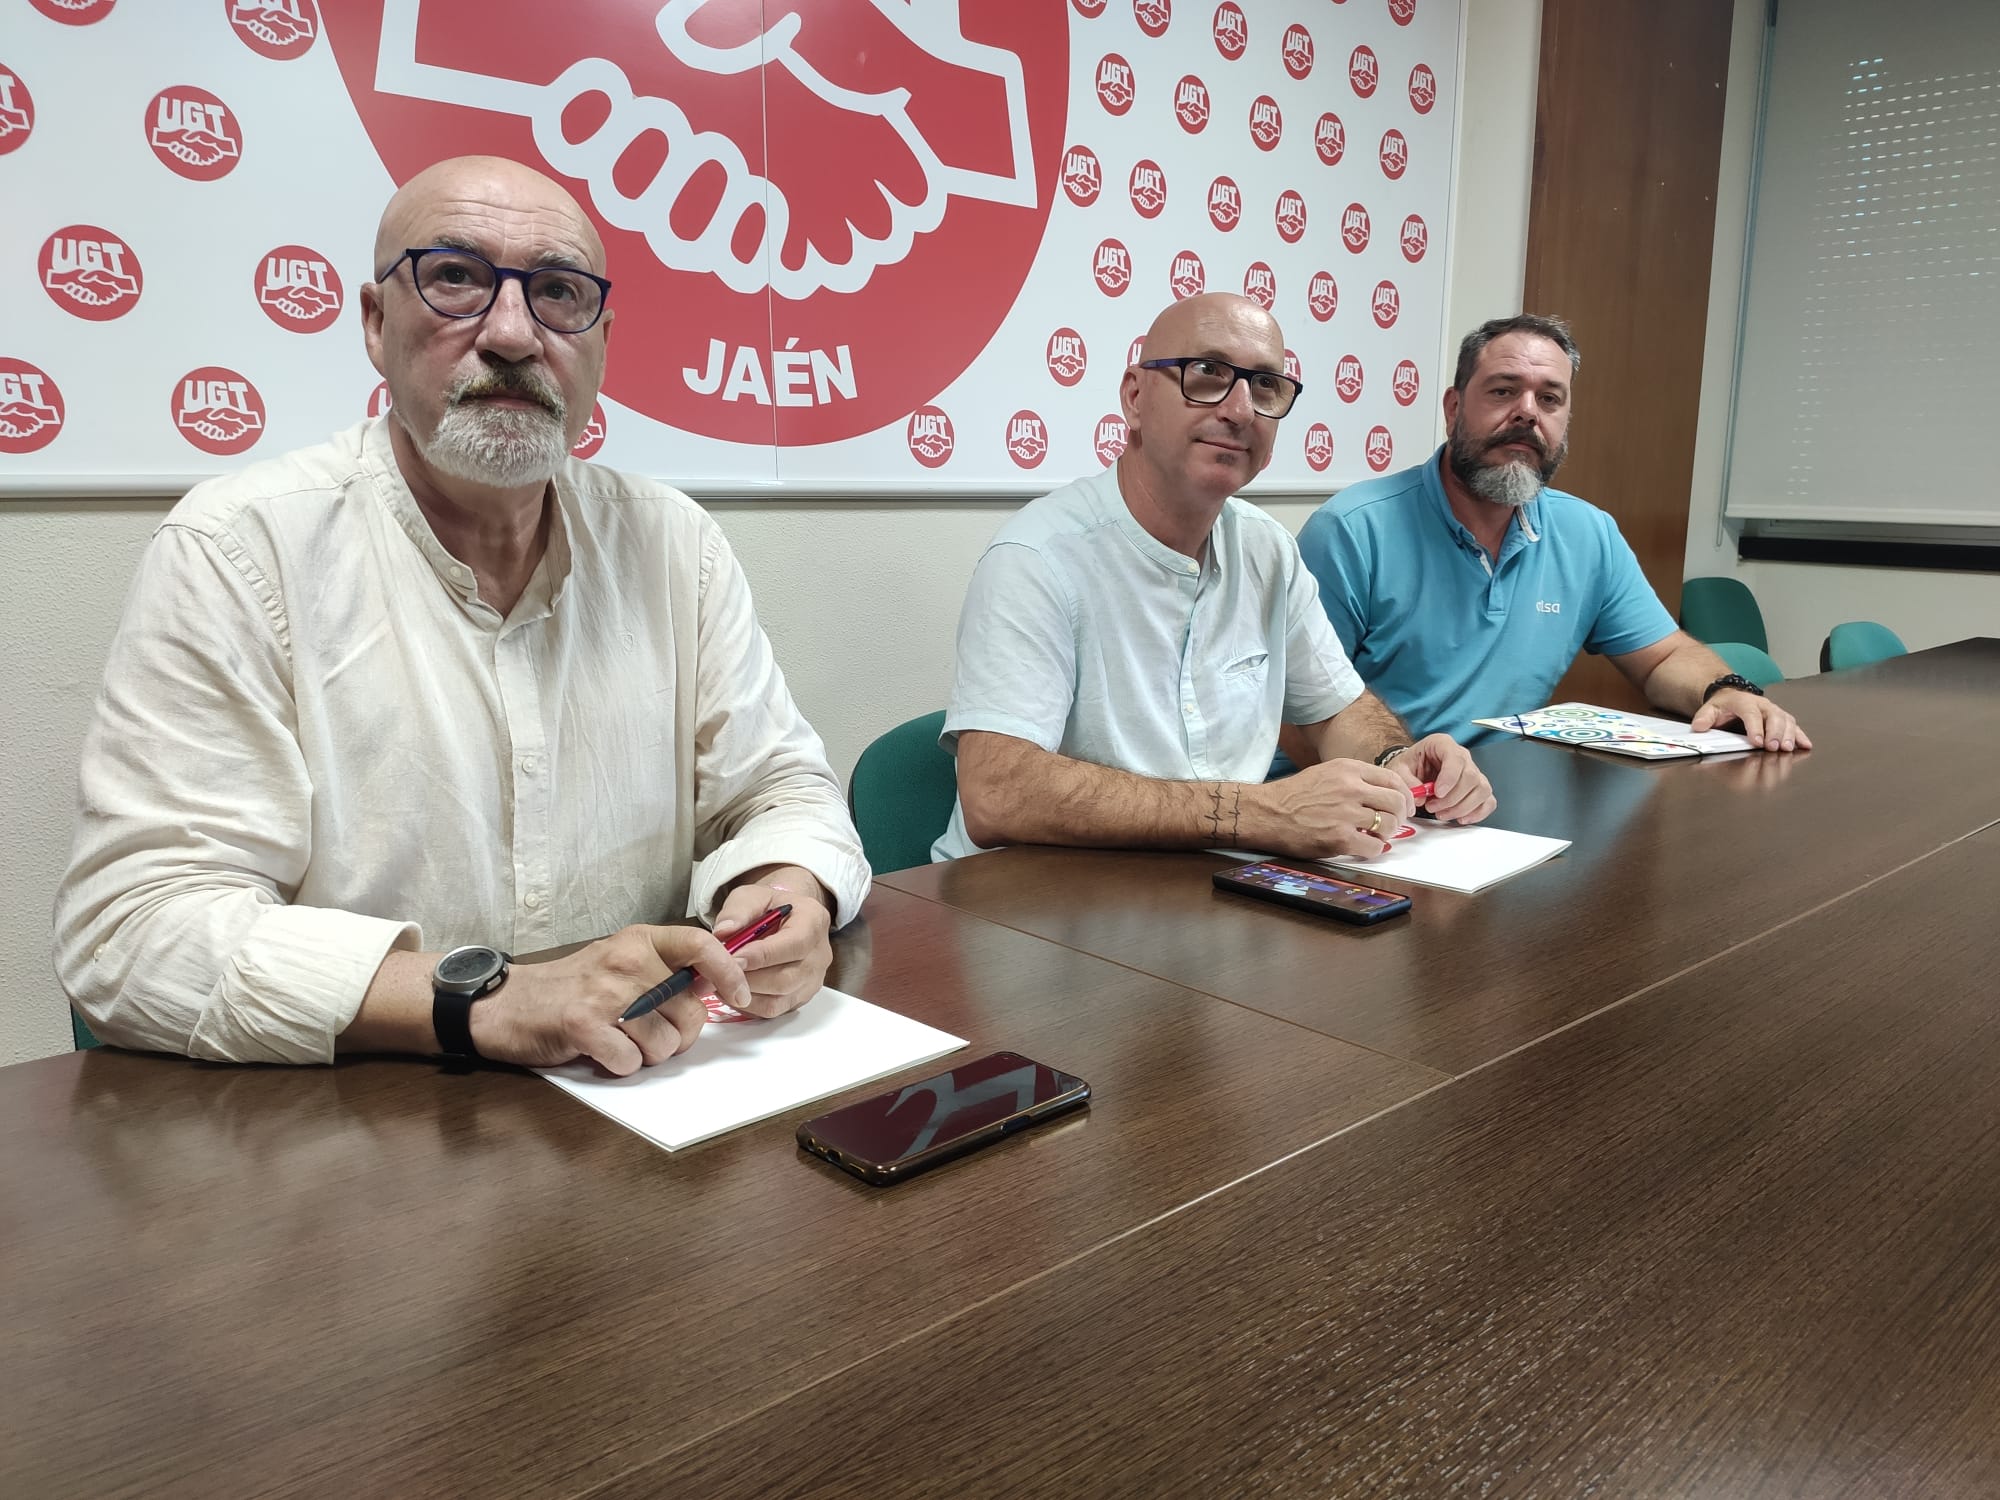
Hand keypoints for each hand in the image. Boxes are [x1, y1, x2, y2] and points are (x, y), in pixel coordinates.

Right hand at [471, 925, 748, 1075]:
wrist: (508, 1003)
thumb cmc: (573, 987)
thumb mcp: (621, 961)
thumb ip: (666, 968)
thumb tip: (714, 984)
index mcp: (641, 940)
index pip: (702, 946)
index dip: (729, 974)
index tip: (740, 997)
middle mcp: (626, 960)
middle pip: (689, 1011)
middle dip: (679, 1036)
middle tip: (650, 1036)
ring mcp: (605, 992)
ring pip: (664, 1043)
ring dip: (649, 1055)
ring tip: (621, 1042)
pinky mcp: (583, 1025)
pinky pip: (630, 1061)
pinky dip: (621, 1067)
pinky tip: (602, 1052)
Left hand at [712, 875, 833, 1018]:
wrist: (784, 920)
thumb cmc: (769, 907)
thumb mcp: (752, 896)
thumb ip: (738, 910)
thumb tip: (723, 932)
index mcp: (814, 921)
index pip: (794, 944)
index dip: (763, 955)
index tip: (734, 958)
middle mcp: (820, 954)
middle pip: (787, 978)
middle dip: (750, 978)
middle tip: (721, 973)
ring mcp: (813, 980)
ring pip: (779, 999)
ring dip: (746, 994)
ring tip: (722, 982)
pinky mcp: (800, 997)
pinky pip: (774, 1010)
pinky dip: (749, 1004)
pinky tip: (733, 990)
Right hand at [1255, 758, 1414, 859]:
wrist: (1267, 812)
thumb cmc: (1294, 795)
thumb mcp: (1327, 773)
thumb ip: (1355, 780)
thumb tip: (1384, 794)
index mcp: (1348, 769)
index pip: (1393, 779)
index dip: (1405, 795)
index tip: (1406, 806)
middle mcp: (1351, 788)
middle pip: (1396, 802)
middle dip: (1400, 816)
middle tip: (1394, 824)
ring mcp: (1346, 814)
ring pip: (1389, 825)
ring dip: (1387, 834)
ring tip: (1375, 835)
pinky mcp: (1339, 838)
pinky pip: (1374, 847)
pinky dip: (1374, 849)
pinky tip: (1364, 846)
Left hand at [1396, 733, 1497, 824]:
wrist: (1412, 770)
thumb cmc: (1409, 765)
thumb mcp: (1398, 769)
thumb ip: (1406, 781)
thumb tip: (1420, 798)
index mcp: (1442, 744)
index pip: (1456, 758)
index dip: (1450, 778)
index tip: (1438, 793)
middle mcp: (1462, 756)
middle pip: (1471, 777)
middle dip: (1452, 798)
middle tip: (1432, 807)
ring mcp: (1473, 771)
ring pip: (1482, 790)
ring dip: (1462, 807)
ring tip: (1442, 814)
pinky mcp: (1477, 788)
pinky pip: (1488, 801)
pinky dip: (1478, 812)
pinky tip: (1461, 818)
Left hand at [1692, 689, 1810, 751]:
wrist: (1732, 695)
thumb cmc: (1724, 705)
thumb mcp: (1710, 709)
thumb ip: (1704, 718)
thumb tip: (1698, 727)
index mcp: (1744, 702)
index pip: (1751, 714)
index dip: (1755, 728)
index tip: (1757, 741)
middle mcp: (1762, 704)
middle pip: (1773, 717)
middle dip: (1775, 733)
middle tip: (1774, 747)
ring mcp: (1774, 710)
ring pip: (1786, 720)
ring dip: (1788, 735)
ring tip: (1787, 749)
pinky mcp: (1781, 717)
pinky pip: (1793, 725)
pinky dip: (1800, 735)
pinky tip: (1805, 745)